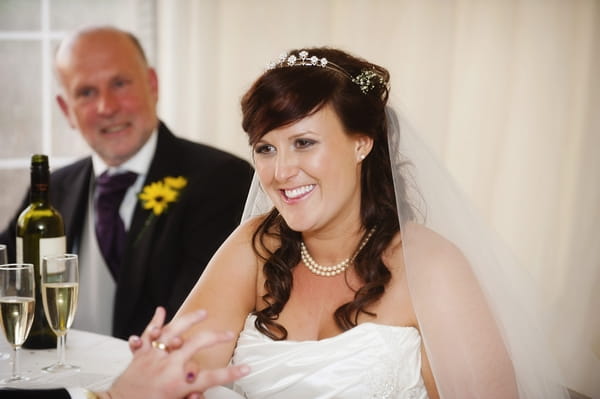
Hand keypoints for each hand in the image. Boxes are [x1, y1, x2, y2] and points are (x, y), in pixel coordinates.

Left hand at [103, 307, 249, 398]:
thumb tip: (200, 393)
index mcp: (178, 385)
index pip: (212, 378)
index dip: (232, 373)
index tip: (246, 368)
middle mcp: (169, 367)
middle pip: (198, 344)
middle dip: (216, 337)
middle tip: (229, 334)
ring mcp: (154, 357)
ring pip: (174, 331)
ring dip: (190, 320)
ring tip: (203, 313)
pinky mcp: (141, 354)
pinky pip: (148, 334)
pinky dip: (154, 322)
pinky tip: (161, 311)